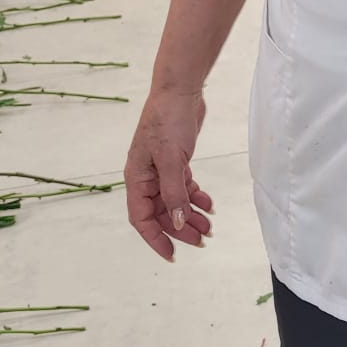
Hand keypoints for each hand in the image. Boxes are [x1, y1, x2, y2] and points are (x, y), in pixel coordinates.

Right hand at [125, 88, 214, 261]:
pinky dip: (196, 197)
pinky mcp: (176, 161)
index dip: (156, 239)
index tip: (172, 255)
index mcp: (136, 178)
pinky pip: (184, 187)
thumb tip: (178, 224)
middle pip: (161, 213)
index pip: (142, 218)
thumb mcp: (172, 160)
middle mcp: (146, 177)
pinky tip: (210, 205)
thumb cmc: (169, 121)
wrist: (180, 91)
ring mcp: (161, 169)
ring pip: (175, 201)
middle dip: (181, 229)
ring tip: (210, 227)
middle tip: (202, 241)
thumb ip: (174, 193)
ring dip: (191, 215)